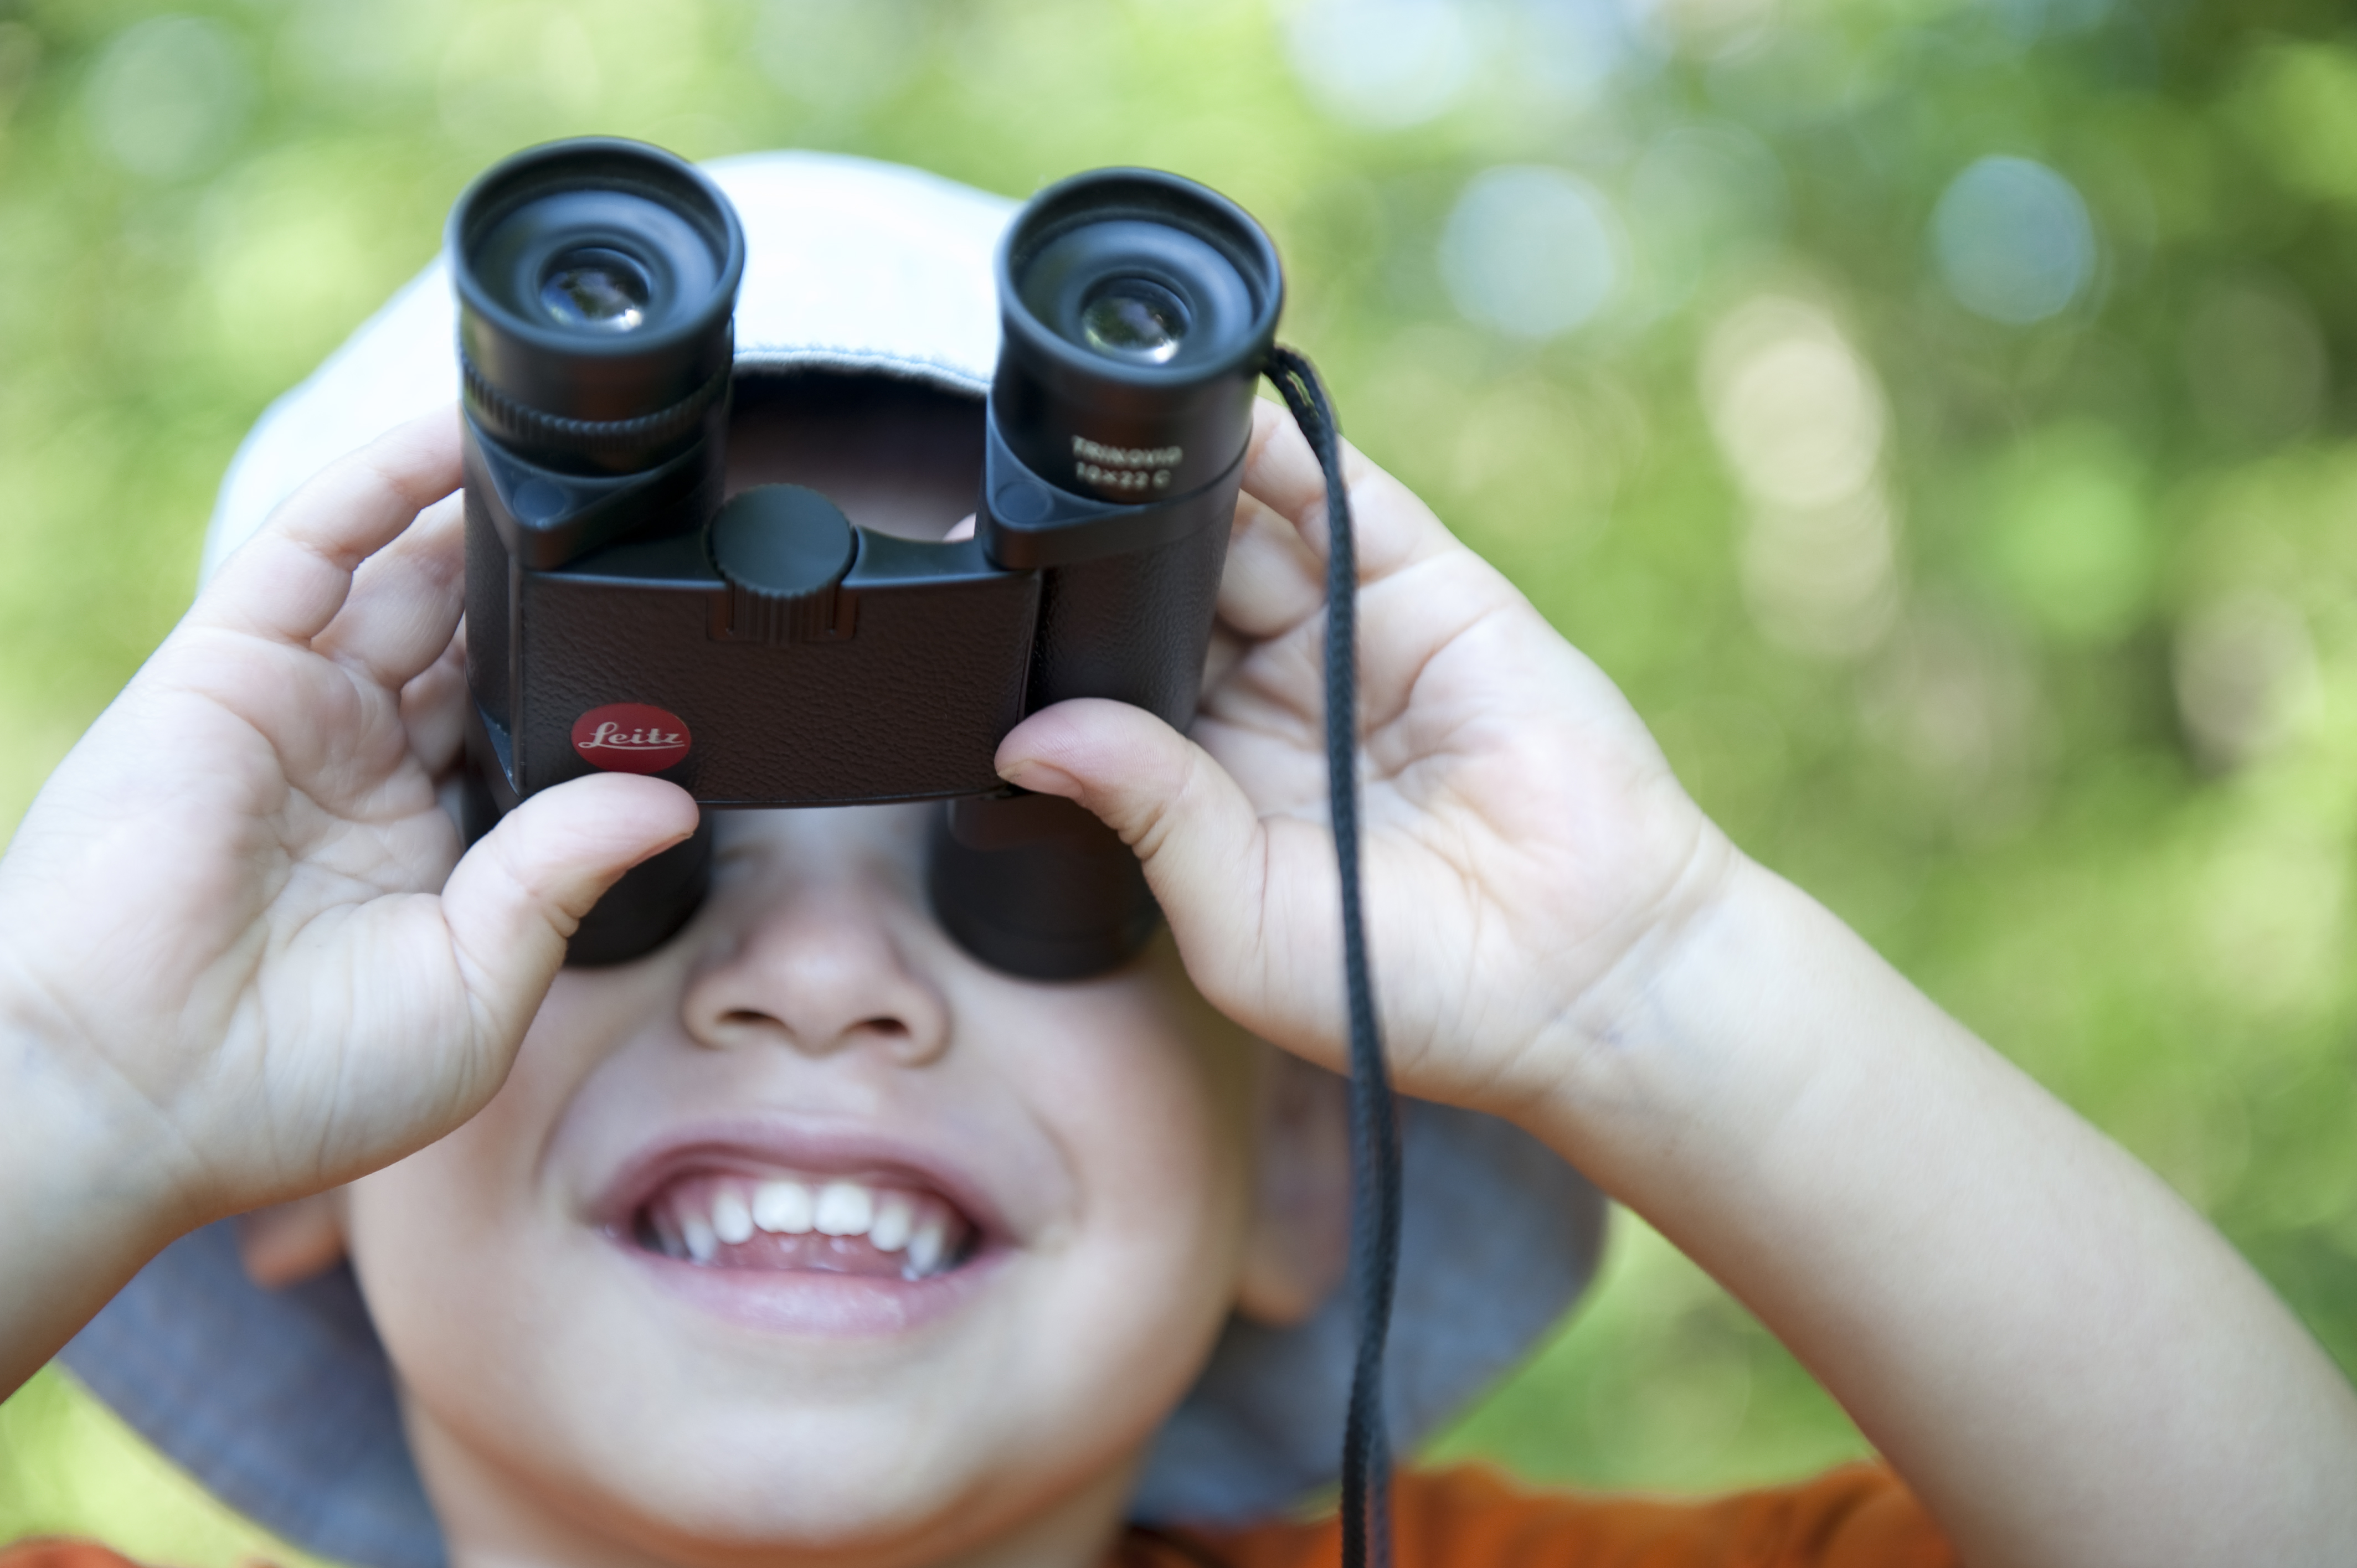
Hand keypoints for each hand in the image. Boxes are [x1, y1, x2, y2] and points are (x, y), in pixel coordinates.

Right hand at [0, 411, 696, 1232]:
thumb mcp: (476, 992)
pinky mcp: (231, 663)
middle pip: (478, 647)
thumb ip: (563, 879)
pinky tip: (459, 437)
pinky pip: (318, 544)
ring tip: (574, 467)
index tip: (675, 649)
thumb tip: (668, 800)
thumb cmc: (290, 1084)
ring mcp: (300, 708)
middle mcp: (365, 769)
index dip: (591, 694)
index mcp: (430, 853)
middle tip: (642, 533)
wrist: (124, 1090)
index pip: (526, 737)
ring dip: (482, 521)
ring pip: (410, 580)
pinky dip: (383, 482)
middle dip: (547, 596)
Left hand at [995, 400, 1732, 1115]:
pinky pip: (1343, 501)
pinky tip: (1218, 420)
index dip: (1064, 638)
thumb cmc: (1408, 984)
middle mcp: (1277, 699)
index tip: (994, 595)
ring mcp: (1352, 636)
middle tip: (1041, 516)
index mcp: (1216, 783)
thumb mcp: (1241, 918)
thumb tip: (1031, 740)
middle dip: (1112, 555)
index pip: (1120, 679)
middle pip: (1171, 593)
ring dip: (1180, 493)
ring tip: (1111, 455)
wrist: (1584, 970)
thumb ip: (1149, 814)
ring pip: (1243, 533)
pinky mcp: (1430, 589)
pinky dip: (1283, 452)